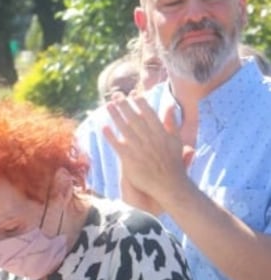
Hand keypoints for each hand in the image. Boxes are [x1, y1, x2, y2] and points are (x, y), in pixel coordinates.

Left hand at [103, 95, 192, 210]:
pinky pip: (118, 145)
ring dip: (116, 116)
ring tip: (107, 105)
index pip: (149, 114)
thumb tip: (170, 104)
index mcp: (161, 133)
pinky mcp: (130, 160)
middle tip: (115, 95)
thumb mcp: (177, 140)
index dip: (140, 102)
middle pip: (134, 118)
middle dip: (124, 105)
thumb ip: (172, 122)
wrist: (170, 186)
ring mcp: (139, 149)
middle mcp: (150, 139)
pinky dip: (110, 136)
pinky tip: (103, 127)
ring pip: (125, 129)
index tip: (132, 93)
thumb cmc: (174, 163)